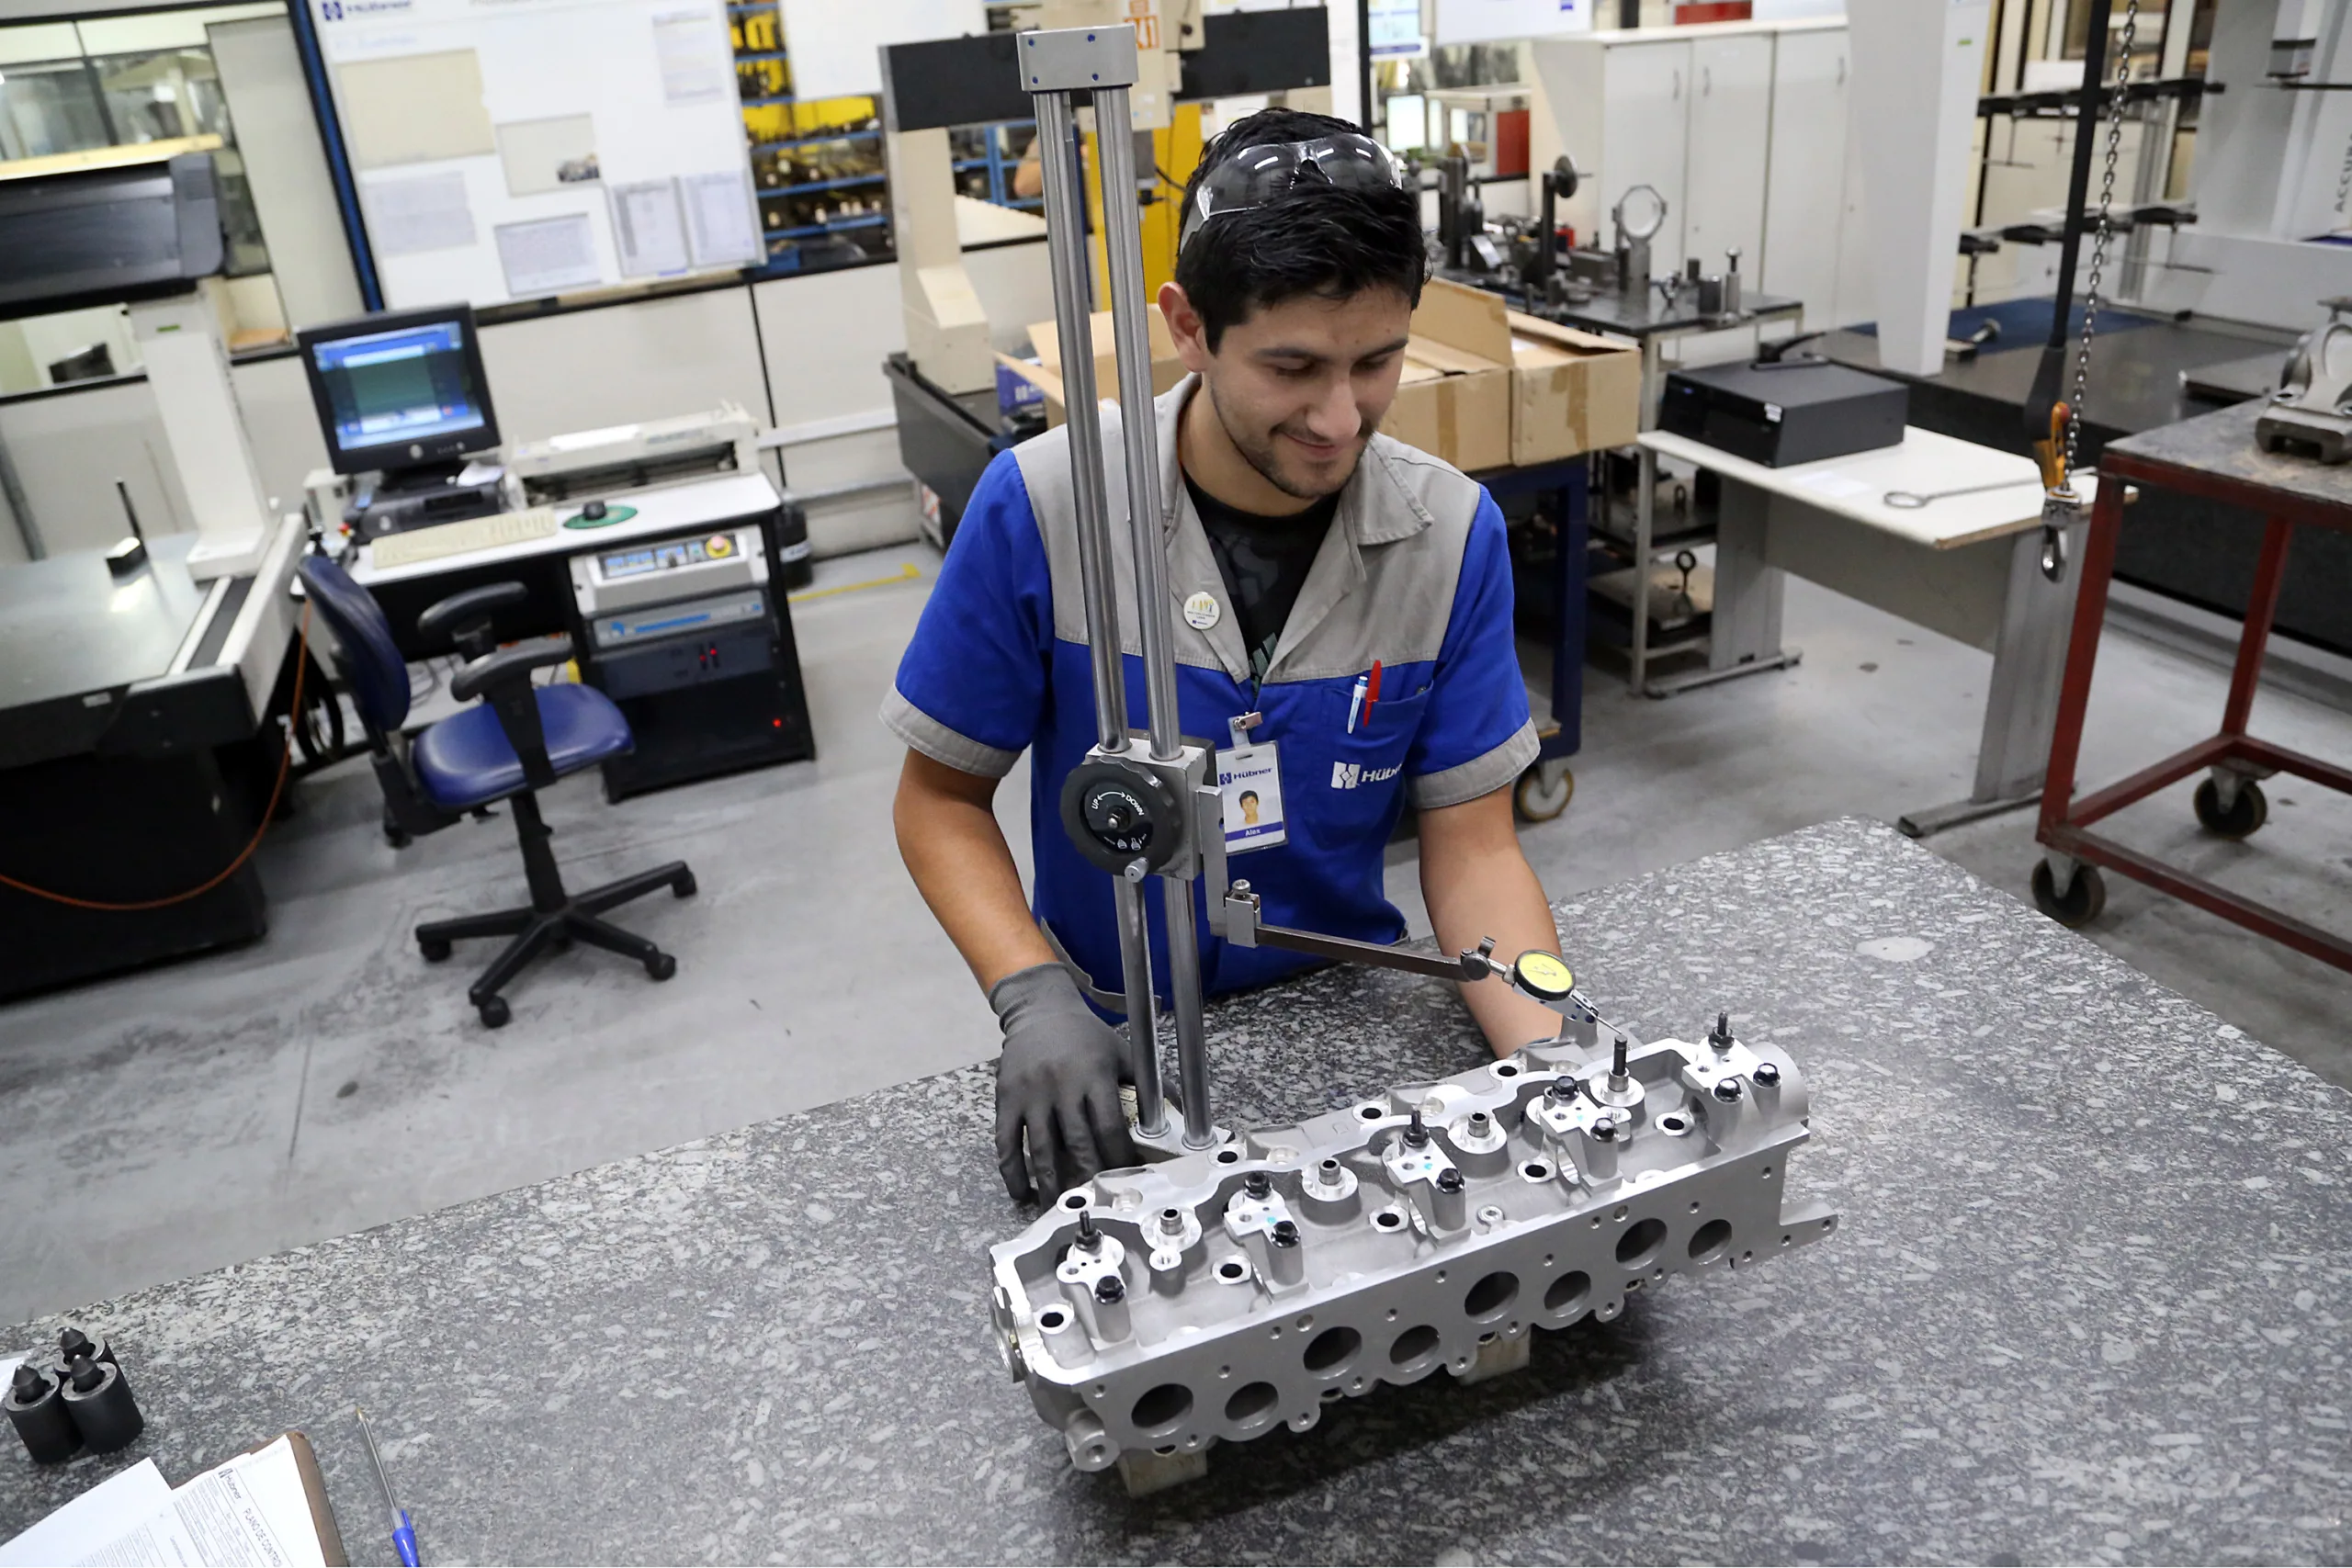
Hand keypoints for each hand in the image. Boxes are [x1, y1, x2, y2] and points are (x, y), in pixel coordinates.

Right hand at [989, 963, 1137, 1202]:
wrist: (1039, 1011)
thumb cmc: (1085, 1035)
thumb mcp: (1121, 1052)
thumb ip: (1148, 1081)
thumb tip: (1181, 1107)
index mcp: (1094, 1075)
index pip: (1110, 1127)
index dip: (1119, 1157)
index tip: (1126, 1177)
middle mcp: (1061, 1086)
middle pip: (1077, 1142)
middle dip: (1088, 1176)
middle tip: (1094, 1201)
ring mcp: (1031, 1094)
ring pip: (1041, 1148)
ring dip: (1050, 1183)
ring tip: (1058, 1206)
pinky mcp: (1006, 1099)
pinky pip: (1007, 1141)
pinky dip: (1013, 1170)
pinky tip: (1021, 1191)